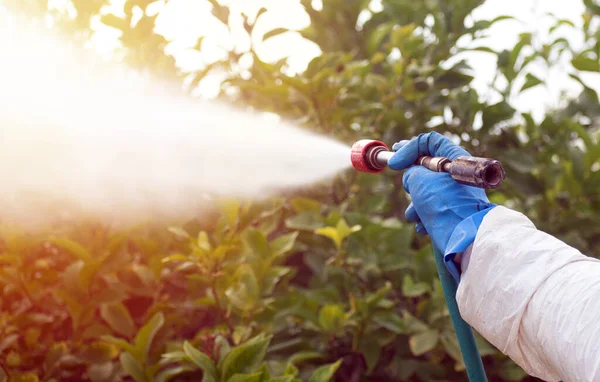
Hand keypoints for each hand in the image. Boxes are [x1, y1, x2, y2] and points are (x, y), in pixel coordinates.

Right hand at [388, 132, 495, 278]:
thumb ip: (411, 171)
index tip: (394, 162)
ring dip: (415, 203)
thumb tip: (412, 178)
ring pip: (427, 190)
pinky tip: (422, 226)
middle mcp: (458, 174)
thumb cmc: (443, 204)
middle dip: (412, 180)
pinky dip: (423, 216)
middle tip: (408, 187)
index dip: (408, 148)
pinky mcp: (454, 212)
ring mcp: (457, 194)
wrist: (464, 239)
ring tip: (414, 214)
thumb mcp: (419, 180)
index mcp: (456, 159)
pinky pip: (432, 208)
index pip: (429, 142)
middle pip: (427, 167)